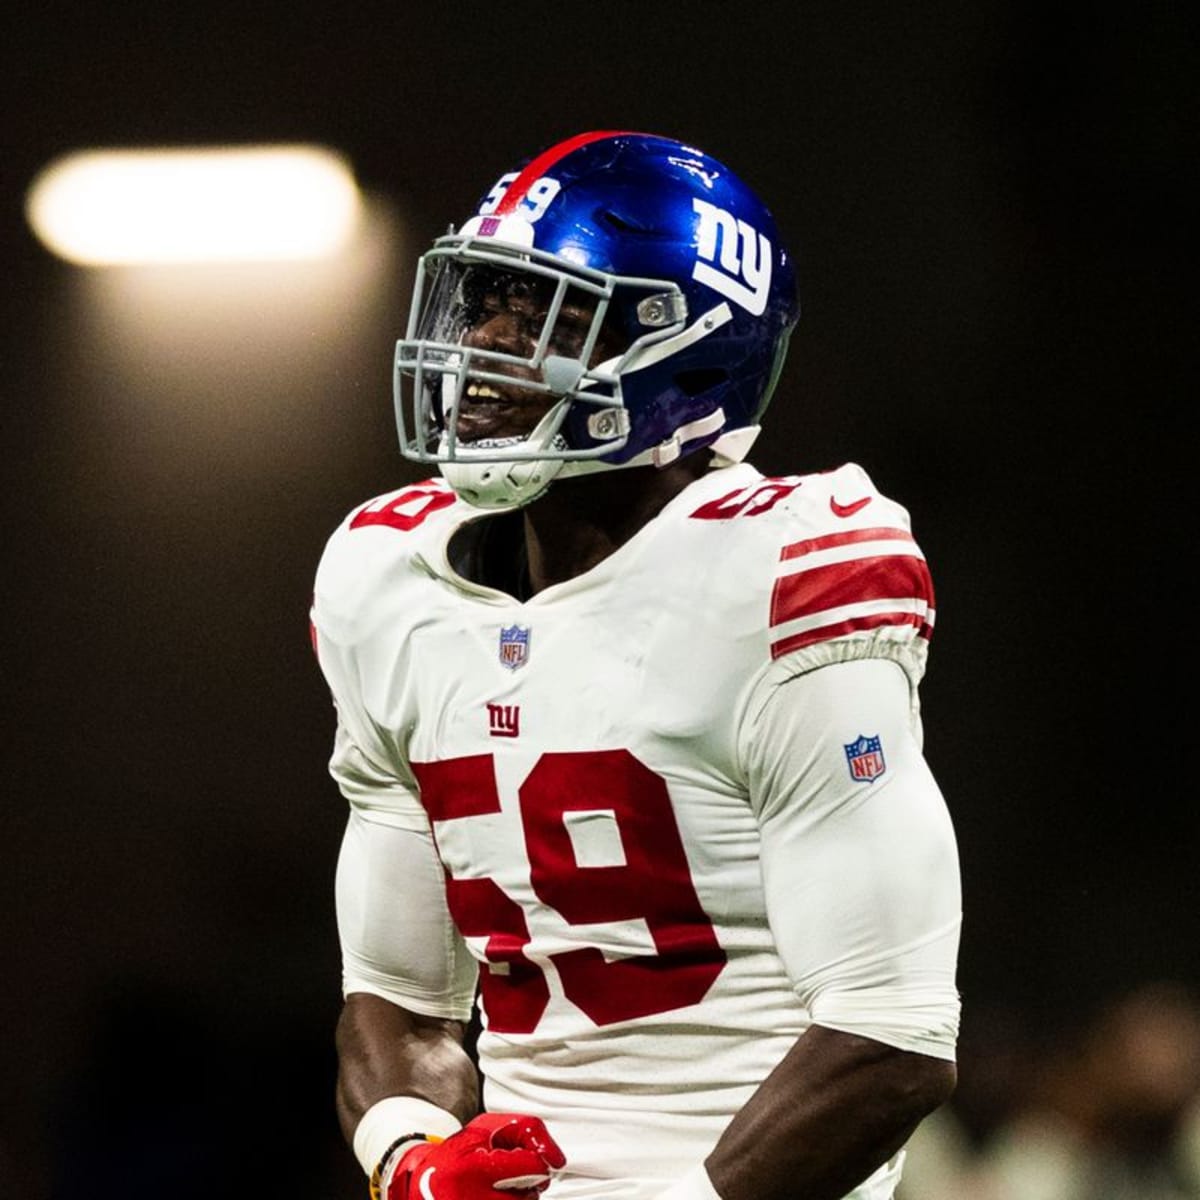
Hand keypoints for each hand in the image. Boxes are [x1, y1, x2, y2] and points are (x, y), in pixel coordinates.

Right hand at [385, 1113, 565, 1199]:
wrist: (421, 1185)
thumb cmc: (458, 1154)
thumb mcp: (486, 1129)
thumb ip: (526, 1131)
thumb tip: (558, 1160)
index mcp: (475, 1169)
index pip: (533, 1167)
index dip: (538, 1160)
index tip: (529, 1158)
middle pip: (531, 1195)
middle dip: (529, 1183)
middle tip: (510, 1175)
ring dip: (521, 1199)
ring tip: (498, 1189)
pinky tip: (496, 1199)